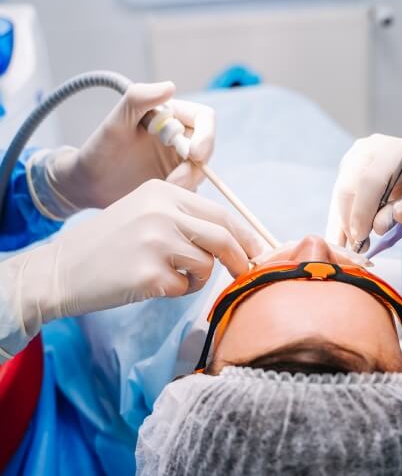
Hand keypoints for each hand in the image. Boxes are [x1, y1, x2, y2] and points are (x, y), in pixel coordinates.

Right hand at [0, 180, 264, 356]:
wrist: (61, 269)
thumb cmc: (109, 244)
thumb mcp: (144, 210)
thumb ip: (184, 214)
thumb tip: (233, 232)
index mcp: (163, 192)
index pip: (221, 213)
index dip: (245, 235)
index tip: (258, 250)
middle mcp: (162, 212)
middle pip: (223, 237)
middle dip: (241, 258)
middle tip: (246, 272)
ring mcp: (156, 242)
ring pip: (206, 265)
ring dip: (198, 277)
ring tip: (172, 276)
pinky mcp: (149, 273)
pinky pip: (185, 288)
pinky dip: (177, 291)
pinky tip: (152, 284)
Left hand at [27, 82, 215, 218]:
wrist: (88, 185)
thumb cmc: (98, 150)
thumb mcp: (115, 123)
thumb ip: (138, 99)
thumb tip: (170, 86)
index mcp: (170, 116)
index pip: (204, 119)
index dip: (206, 135)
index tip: (194, 154)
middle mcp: (179, 138)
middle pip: (207, 149)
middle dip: (195, 167)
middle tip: (173, 181)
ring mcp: (179, 163)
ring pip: (201, 173)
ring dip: (187, 183)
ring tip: (161, 189)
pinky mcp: (177, 184)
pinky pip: (192, 190)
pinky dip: (182, 195)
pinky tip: (159, 197)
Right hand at [326, 132, 401, 246]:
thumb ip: (400, 212)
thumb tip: (376, 228)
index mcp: (392, 151)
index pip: (369, 181)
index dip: (362, 212)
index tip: (361, 238)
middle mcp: (367, 149)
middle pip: (348, 188)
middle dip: (349, 222)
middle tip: (356, 249)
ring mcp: (354, 157)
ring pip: (339, 195)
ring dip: (342, 223)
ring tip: (352, 247)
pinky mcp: (346, 168)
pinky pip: (338, 197)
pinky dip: (340, 219)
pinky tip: (344, 239)